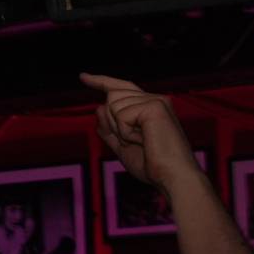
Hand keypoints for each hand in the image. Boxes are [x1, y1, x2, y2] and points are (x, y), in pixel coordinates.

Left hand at [81, 74, 202, 191]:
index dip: (100, 81)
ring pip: (113, 104)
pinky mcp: (155, 106)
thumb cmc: (152, 166)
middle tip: (135, 141)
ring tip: (142, 141)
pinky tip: (144, 140)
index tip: (82, 76)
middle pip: (111, 95)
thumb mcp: (123, 146)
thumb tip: (98, 108)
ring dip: (120, 128)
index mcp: (149, 106)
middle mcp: (155, 99)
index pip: (120, 88)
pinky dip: (125, 132)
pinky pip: (120, 114)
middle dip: (113, 122)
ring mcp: (156, 100)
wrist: (171, 177)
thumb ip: (110, 129)